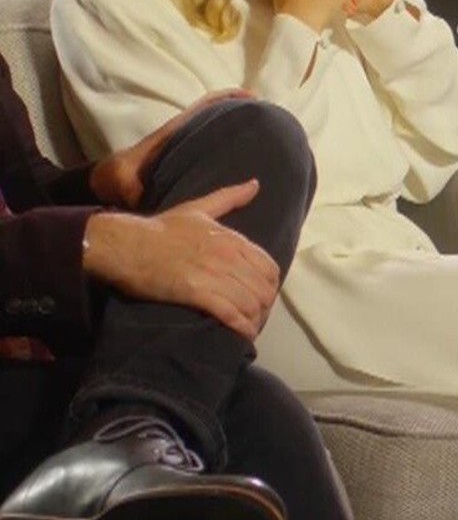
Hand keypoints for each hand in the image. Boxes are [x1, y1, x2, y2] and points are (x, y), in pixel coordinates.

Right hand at [82, 180, 279, 339]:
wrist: (125, 243)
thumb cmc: (160, 228)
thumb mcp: (199, 208)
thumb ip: (230, 197)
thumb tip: (255, 184)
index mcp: (231, 238)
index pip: (270, 268)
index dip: (270, 286)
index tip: (261, 296)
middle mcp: (228, 256)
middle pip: (264, 290)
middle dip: (263, 307)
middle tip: (254, 317)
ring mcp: (213, 274)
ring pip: (251, 304)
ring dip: (254, 320)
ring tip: (248, 328)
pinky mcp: (196, 292)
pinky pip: (231, 314)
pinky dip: (241, 328)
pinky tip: (241, 334)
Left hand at [89, 90, 252, 208]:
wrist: (101, 186)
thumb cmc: (113, 181)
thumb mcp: (124, 186)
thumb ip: (136, 192)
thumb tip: (151, 200)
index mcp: (171, 134)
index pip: (203, 107)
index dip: (228, 98)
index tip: (252, 98)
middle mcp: (179, 136)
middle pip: (213, 113)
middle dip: (239, 110)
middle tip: (267, 118)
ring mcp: (180, 146)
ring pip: (211, 129)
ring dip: (234, 127)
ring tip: (263, 139)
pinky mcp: (179, 160)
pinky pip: (207, 149)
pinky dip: (225, 149)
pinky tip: (241, 165)